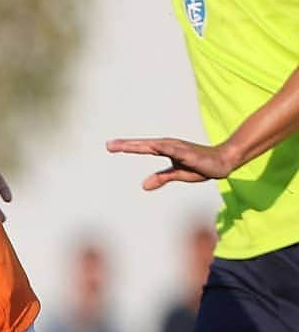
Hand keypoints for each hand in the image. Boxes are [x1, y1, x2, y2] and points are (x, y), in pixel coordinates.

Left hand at [106, 136, 236, 189]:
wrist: (223, 162)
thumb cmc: (200, 166)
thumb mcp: (177, 174)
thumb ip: (161, 178)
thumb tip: (143, 186)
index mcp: (165, 149)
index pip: (142, 148)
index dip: (126, 147)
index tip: (110, 146)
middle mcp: (169, 146)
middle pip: (144, 145)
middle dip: (126, 145)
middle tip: (109, 145)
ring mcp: (178, 148)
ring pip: (155, 146)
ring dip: (139, 145)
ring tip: (123, 145)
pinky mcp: (188, 153)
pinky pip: (174, 151)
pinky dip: (164, 148)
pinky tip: (154, 147)